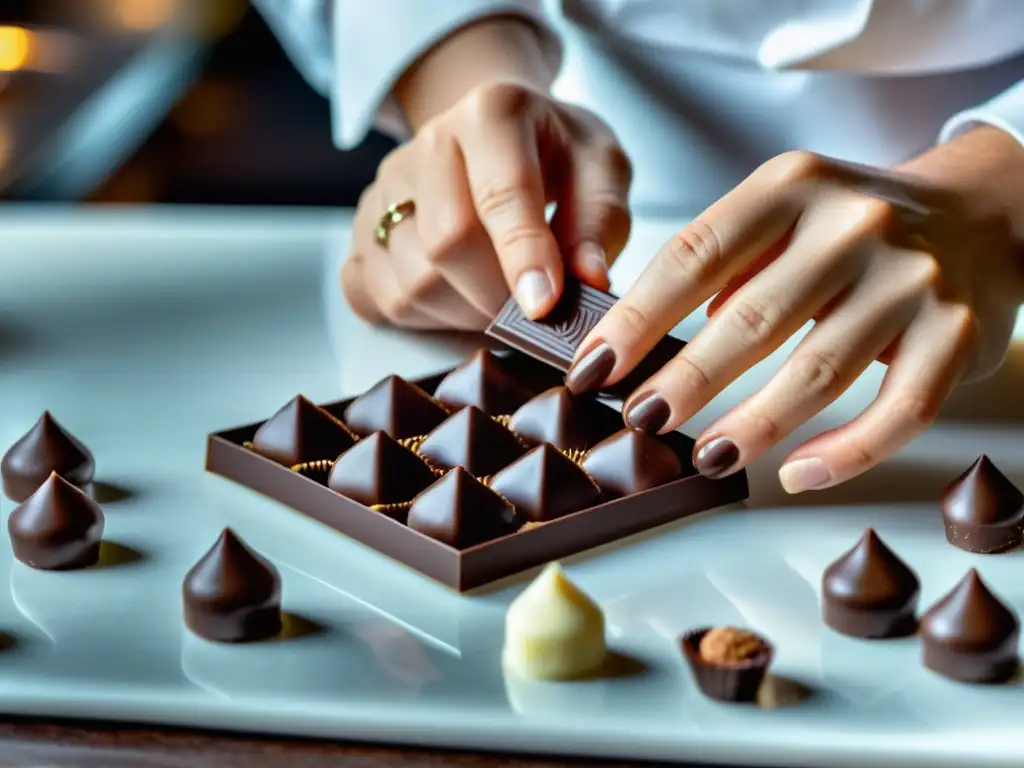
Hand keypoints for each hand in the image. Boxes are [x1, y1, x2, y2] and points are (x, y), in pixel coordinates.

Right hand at [342, 82, 631, 329]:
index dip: (523, 257)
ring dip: (463, 314)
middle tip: (532, 311)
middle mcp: (427, 145)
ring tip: (500, 299)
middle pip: (445, 244)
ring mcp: (385, 189)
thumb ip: (601, 222)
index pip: (500, 194)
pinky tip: (456, 299)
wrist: (501, 135)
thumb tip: (588, 281)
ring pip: (410, 282)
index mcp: (491, 114)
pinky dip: (419, 317)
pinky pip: (375, 297)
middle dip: (496, 296)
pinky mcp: (362, 232)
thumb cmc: (556, 154)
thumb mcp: (602, 168)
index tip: (543, 306)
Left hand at [565, 127, 1023, 492]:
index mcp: (792, 187)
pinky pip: (898, 410)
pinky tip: (798, 474)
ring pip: (818, 371)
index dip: (636, 318)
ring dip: (753, 425)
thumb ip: (723, 259)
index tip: (593, 366)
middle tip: (639, 421)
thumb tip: (644, 336)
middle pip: (750, 319)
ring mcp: (910, 281)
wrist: (984, 211)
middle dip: (683, 379)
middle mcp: (853, 226)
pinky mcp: (957, 333)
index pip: (695, 255)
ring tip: (706, 456)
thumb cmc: (856, 224)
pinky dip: (845, 452)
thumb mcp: (785, 210)